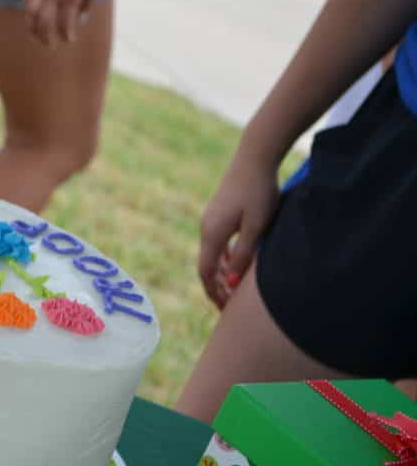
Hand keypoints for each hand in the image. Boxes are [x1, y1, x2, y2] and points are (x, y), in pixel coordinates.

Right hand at [23, 0, 102, 45]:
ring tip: (35, 35)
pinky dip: (28, 10)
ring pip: (31, 14)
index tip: (69, 40)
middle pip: (45, 24)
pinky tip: (32, 15)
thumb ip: (88, 1)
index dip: (66, 36)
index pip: (65, 25)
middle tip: (50, 44)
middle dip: (46, 38)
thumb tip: (82, 19)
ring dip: (32, 28)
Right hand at [198, 147, 280, 307]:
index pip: (206, 272)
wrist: (254, 156)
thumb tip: (234, 282)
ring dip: (220, 273)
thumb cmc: (259, 191)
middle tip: (228, 305)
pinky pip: (216, 243)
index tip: (225, 309)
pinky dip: (223, 258)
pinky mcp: (218, 212)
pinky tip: (234, 263)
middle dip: (216, 287)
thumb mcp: (257, 227)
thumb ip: (245, 255)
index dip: (214, 292)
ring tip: (233, 288)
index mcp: (212, 234)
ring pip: (211, 254)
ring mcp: (210, 219)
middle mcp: (206, 228)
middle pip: (206, 266)